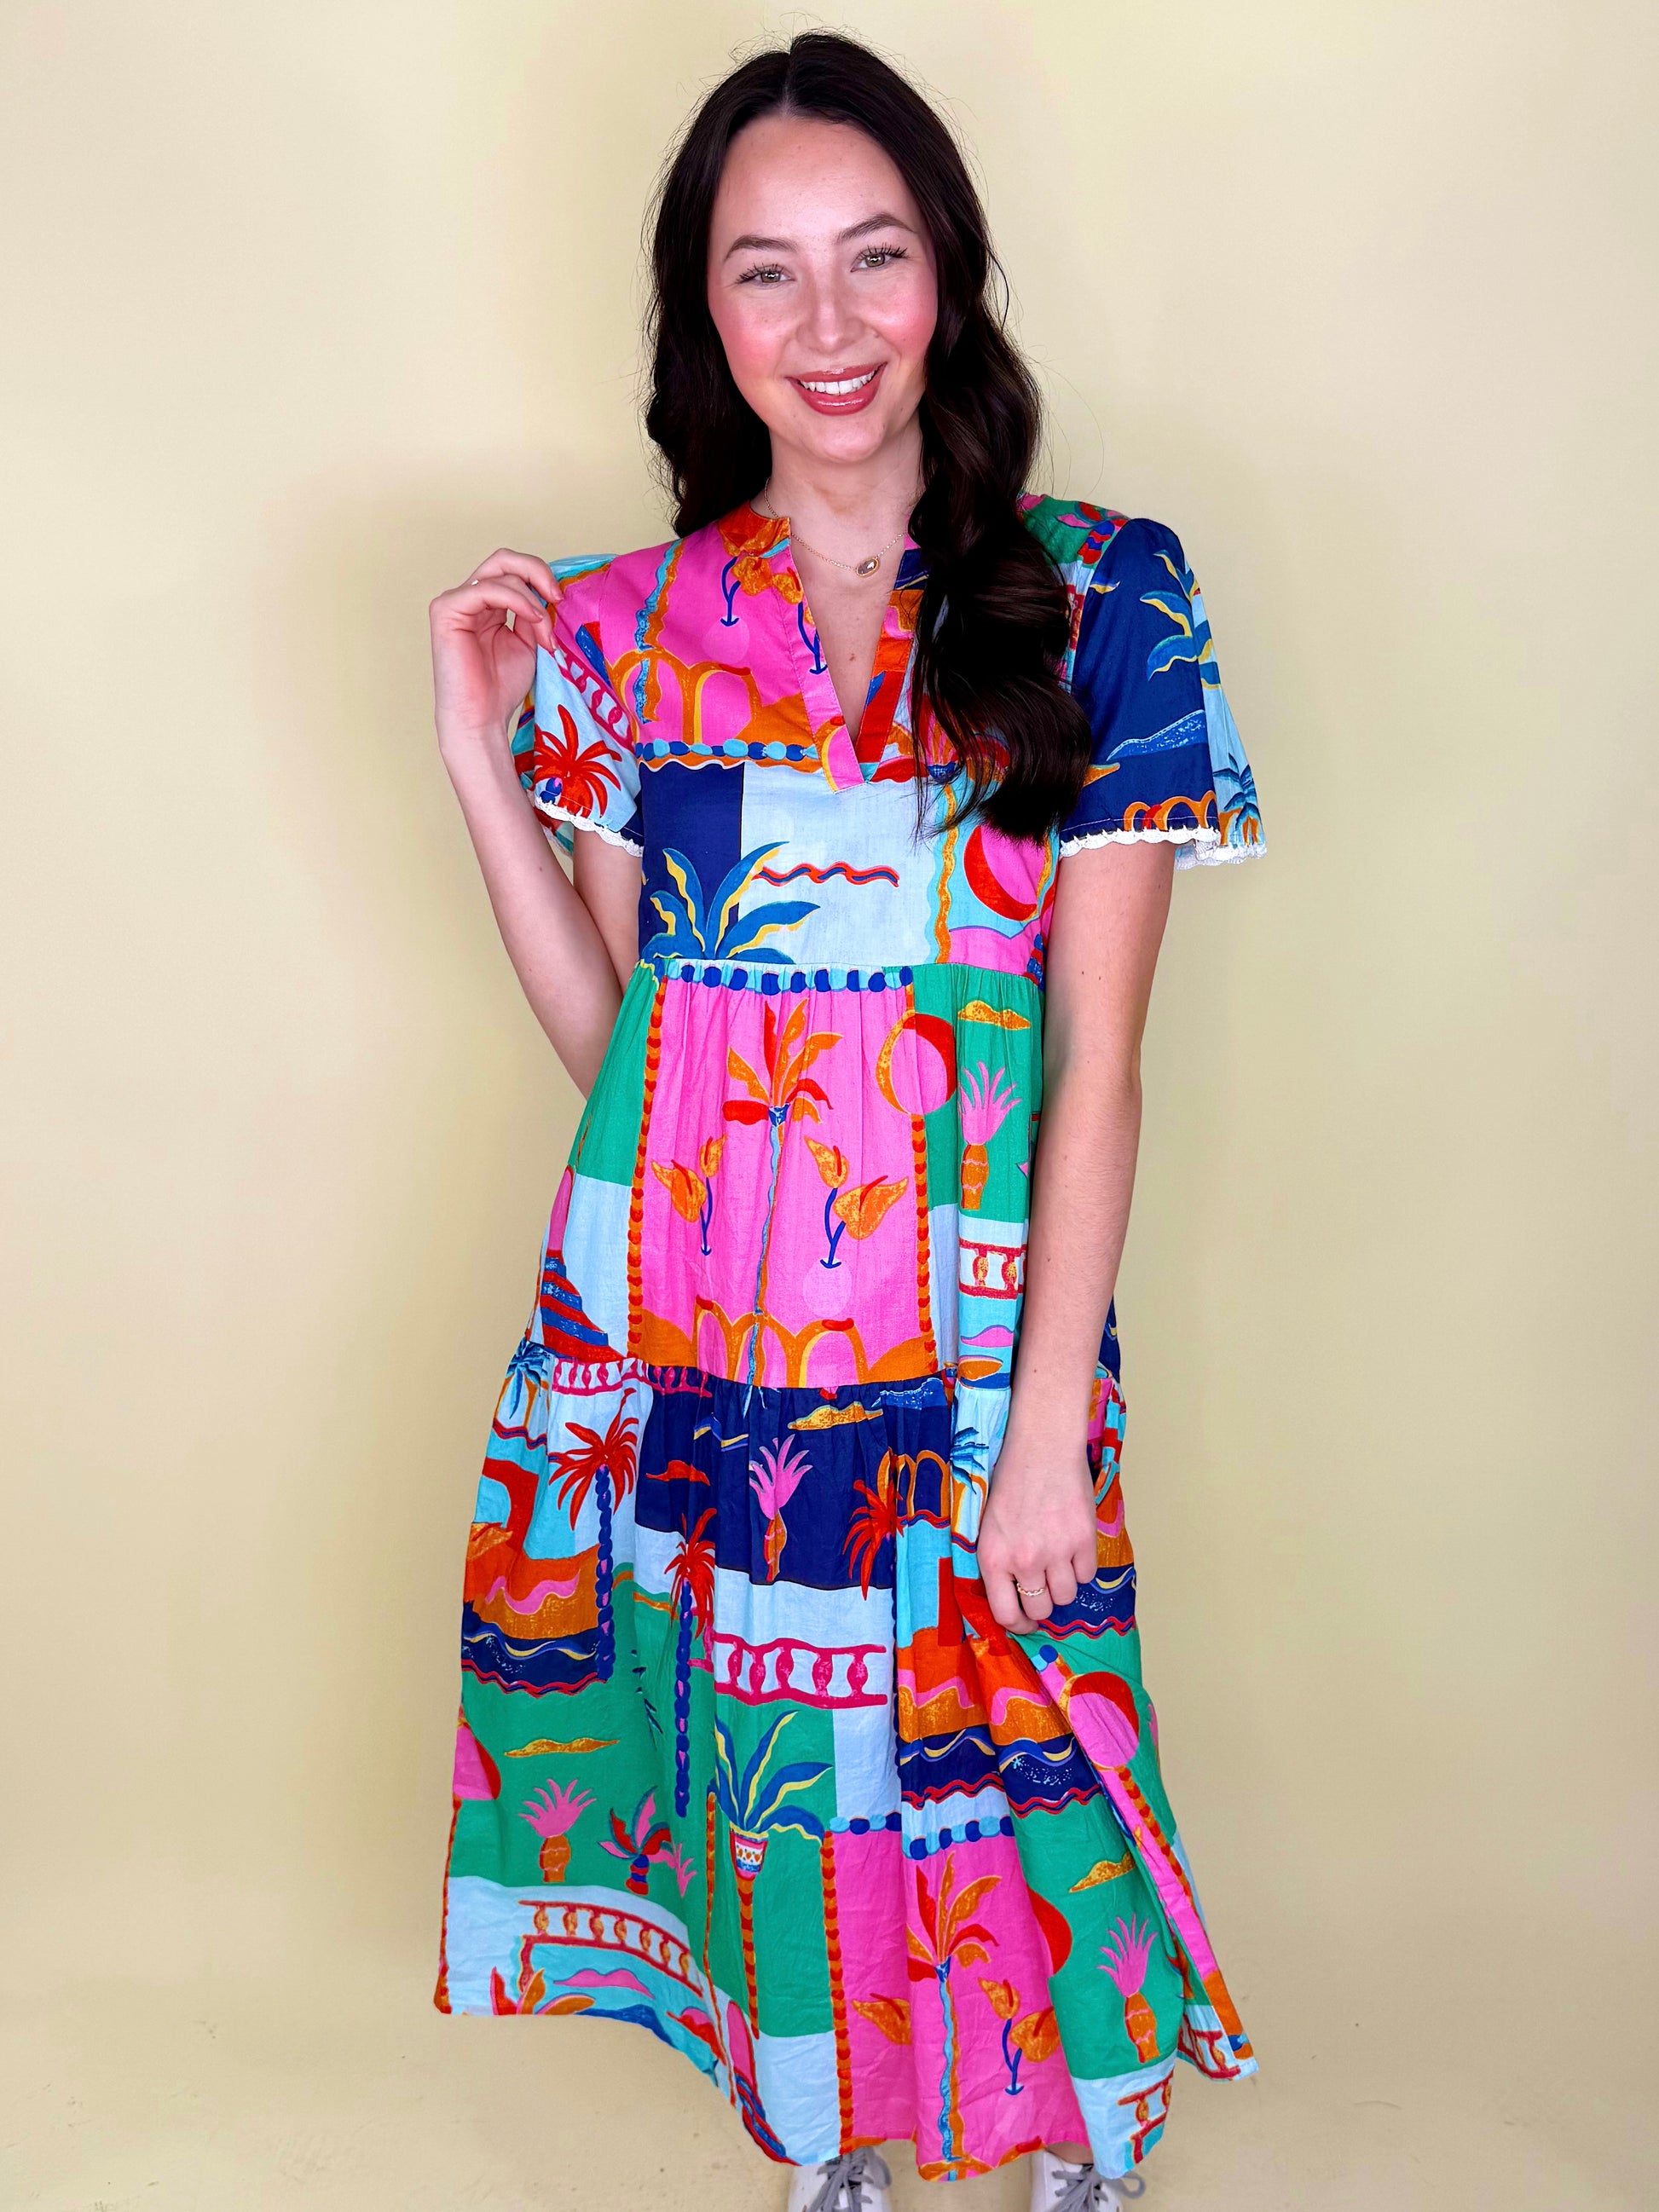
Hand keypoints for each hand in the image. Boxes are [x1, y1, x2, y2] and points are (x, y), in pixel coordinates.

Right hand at [430, 548, 561, 757]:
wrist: (482, 717)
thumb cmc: (502, 687)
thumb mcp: (529, 641)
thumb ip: (534, 614)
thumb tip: (548, 593)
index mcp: (487, 604)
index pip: (513, 571)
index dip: (540, 578)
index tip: (561, 600)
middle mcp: (469, 598)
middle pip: (503, 560)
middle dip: (536, 571)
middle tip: (557, 596)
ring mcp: (455, 602)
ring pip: (500, 573)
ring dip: (531, 600)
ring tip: (543, 631)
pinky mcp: (446, 610)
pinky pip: (486, 589)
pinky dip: (516, 600)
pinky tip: (532, 618)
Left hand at [975, 1426, 1099, 1629]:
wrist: (1041, 1447)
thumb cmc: (1011, 1481)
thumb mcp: (988, 1525)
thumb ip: (998, 1562)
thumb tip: (1011, 1596)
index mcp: (994, 1558)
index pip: (1006, 1614)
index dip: (1017, 1623)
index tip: (1024, 1620)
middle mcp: (1025, 1560)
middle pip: (1040, 1611)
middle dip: (1042, 1604)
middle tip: (1043, 1590)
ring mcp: (1056, 1552)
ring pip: (1066, 1596)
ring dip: (1063, 1585)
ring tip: (1058, 1562)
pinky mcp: (1083, 1540)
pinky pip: (1087, 1575)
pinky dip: (1082, 1567)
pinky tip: (1072, 1545)